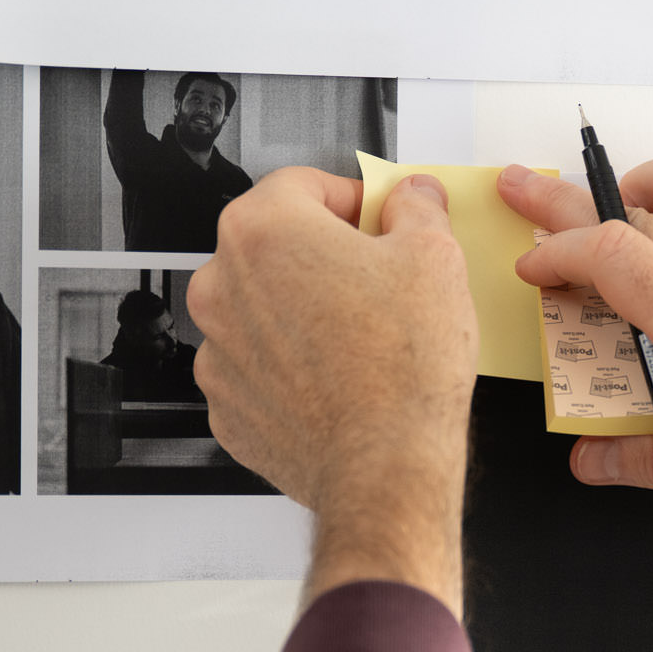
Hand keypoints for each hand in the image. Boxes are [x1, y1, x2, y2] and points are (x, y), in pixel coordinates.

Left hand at [188, 169, 475, 611]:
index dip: (351, 199)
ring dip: (303, 313)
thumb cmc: (402, 369)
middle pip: (275, 246)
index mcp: (262, 231)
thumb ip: (416, 209)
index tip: (378, 220)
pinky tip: (338, 380)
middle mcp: (221, 286)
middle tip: (378, 281)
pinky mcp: (227, 406)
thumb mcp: (435, 257)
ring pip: (263, 309)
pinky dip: (291, 368)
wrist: (385, 466)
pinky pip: (258, 368)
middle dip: (324, 256)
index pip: (303, 185)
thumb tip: (412, 198)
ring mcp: (217, 351)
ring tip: (361, 340)